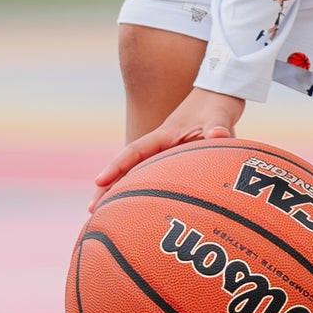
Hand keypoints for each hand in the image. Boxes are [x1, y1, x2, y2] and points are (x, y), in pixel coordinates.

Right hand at [89, 88, 244, 208]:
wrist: (220, 95)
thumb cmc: (217, 106)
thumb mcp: (219, 115)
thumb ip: (218, 126)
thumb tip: (219, 134)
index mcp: (164, 135)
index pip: (135, 151)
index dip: (117, 166)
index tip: (99, 181)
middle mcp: (160, 146)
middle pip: (129, 168)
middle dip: (109, 187)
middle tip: (92, 211)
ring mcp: (166, 154)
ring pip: (139, 175)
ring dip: (123, 193)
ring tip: (107, 217)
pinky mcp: (177, 162)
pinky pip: (156, 179)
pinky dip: (145, 193)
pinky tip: (143, 212)